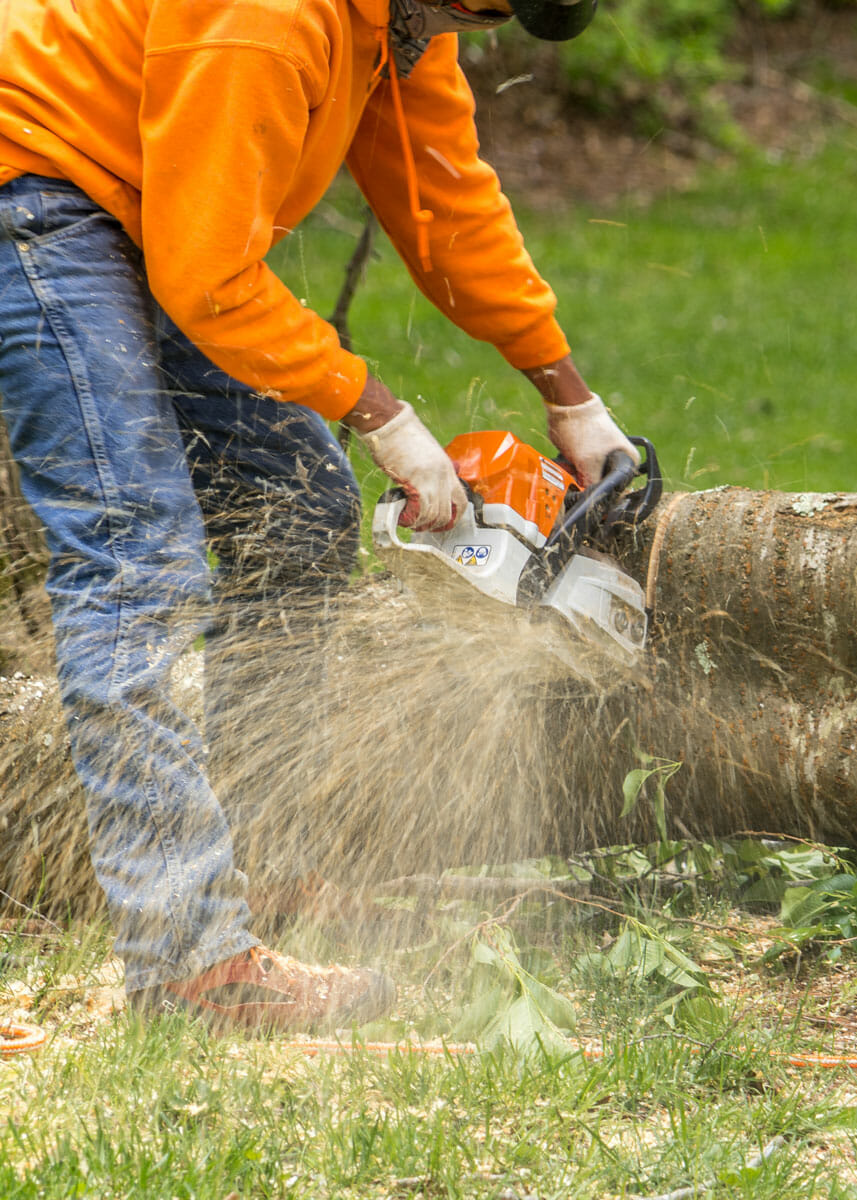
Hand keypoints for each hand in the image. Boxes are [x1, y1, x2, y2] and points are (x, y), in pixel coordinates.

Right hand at [343, 379, 465, 530]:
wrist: (389, 423)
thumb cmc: (402, 436)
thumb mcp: (426, 454)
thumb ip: (431, 471)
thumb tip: (427, 488)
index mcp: (447, 467)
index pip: (461, 500)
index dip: (454, 517)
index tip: (442, 523)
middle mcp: (443, 475)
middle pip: (447, 513)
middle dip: (433, 525)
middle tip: (419, 524)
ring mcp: (432, 479)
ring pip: (434, 515)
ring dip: (419, 523)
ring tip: (407, 519)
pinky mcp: (417, 481)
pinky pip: (419, 511)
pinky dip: (410, 518)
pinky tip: (401, 514)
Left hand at [521, 356, 638, 486]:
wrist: (567, 405)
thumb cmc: (583, 429)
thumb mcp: (588, 463)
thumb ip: (592, 485)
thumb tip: (591, 506)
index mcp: (629, 461)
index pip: (618, 490)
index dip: (604, 498)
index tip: (589, 498)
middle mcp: (619, 459)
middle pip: (601, 485)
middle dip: (586, 486)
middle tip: (576, 476)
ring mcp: (602, 456)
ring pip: (587, 479)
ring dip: (576, 478)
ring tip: (569, 464)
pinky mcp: (587, 454)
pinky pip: (578, 470)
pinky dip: (571, 470)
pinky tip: (565, 462)